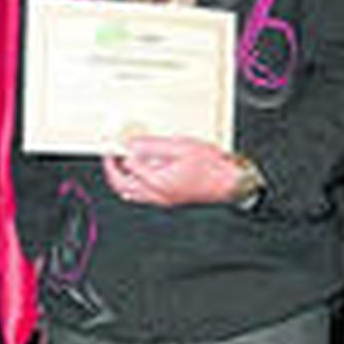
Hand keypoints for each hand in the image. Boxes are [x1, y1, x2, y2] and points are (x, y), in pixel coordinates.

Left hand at [102, 136, 243, 206]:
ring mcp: (163, 199)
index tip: (114, 144)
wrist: (231, 183)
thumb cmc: (213, 167)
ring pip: (132, 194)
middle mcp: (158, 195)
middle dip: (113, 170)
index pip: (126, 169)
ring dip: (123, 179)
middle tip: (111, 155)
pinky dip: (135, 184)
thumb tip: (132, 145)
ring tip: (123, 162)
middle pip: (123, 187)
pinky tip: (141, 173)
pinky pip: (143, 196)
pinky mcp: (170, 199)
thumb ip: (153, 146)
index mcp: (158, 182)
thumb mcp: (181, 147)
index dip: (116, 155)